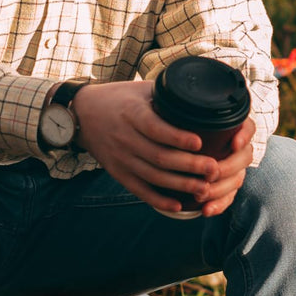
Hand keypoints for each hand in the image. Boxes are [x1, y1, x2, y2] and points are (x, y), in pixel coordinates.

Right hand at [72, 81, 254, 216]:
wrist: (81, 114)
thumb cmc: (118, 98)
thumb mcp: (140, 89)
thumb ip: (167, 95)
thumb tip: (203, 96)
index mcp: (132, 114)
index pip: (156, 128)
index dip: (178, 137)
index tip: (199, 142)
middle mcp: (125, 138)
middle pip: (160, 157)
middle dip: (189, 166)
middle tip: (214, 169)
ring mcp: (121, 158)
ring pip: (153, 176)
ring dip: (180, 185)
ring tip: (204, 188)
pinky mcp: (118, 172)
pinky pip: (140, 190)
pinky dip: (159, 200)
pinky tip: (178, 206)